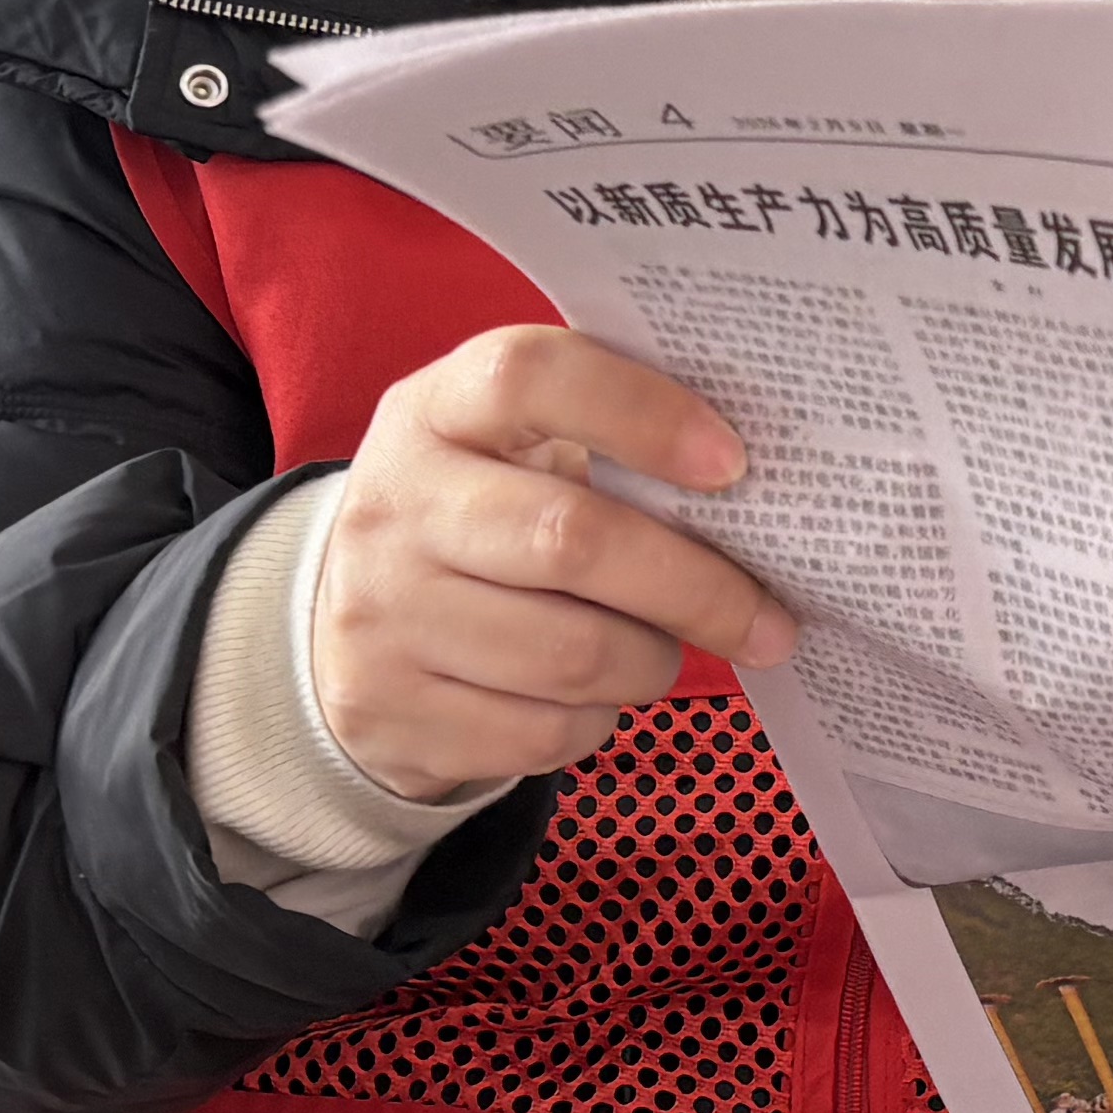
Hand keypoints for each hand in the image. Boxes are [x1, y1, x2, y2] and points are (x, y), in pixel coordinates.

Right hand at [305, 327, 795, 799]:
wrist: (344, 626)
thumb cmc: (480, 519)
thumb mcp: (510, 450)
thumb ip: (608, 441)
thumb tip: (762, 489)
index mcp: (435, 412)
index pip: (529, 378)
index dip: (641, 414)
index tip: (731, 465)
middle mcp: (396, 506)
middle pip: (571, 541)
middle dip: (696, 589)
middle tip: (768, 620)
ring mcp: (382, 615)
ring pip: (572, 656)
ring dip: (652, 662)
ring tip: (663, 648)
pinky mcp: (391, 713)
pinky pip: (542, 733)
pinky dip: (597, 721)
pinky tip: (593, 694)